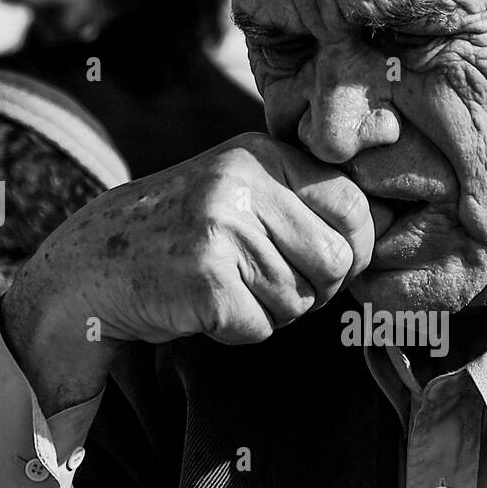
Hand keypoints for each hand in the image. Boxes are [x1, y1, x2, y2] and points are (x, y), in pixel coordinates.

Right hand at [1, 134, 377, 412]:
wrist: (95, 265)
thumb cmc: (185, 235)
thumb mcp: (243, 193)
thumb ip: (305, 201)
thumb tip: (391, 222)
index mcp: (260, 156)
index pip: (354, 205)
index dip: (357, 247)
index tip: (332, 263)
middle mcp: (242, 186)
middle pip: (336, 262)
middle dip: (317, 290)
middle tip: (275, 286)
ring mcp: (220, 231)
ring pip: (300, 301)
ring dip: (272, 311)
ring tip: (229, 289)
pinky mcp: (204, 281)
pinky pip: (260, 327)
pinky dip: (239, 330)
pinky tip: (206, 307)